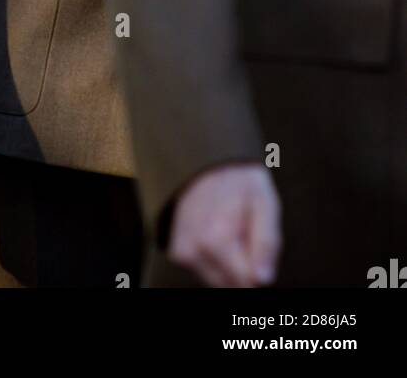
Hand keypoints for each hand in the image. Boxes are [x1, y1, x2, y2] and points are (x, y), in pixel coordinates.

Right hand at [168, 163, 280, 287]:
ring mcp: (183, 253)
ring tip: (230, 230)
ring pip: (217, 281)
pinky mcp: (177, 253)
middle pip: (231, 285)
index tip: (258, 244)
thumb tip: (263, 280)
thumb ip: (267, 243)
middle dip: (243, 267)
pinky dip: (213, 259)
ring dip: (228, 265)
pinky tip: (215, 232)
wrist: (202, 159)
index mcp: (218, 240)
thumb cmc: (239, 180)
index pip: (248, 283)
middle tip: (245, 234)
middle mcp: (195, 250)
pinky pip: (203, 270)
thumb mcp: (265, 202)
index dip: (260, 268)